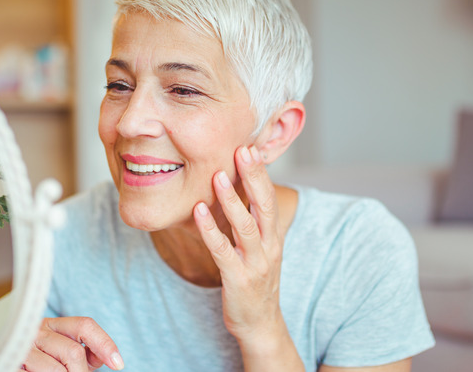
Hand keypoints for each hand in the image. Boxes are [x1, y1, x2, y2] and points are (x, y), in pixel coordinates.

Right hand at [21, 317, 123, 371]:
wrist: (0, 363)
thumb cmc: (39, 361)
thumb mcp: (64, 352)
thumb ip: (86, 352)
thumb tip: (105, 358)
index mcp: (53, 324)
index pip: (85, 325)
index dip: (105, 343)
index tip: (118, 364)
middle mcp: (37, 331)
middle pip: (73, 352)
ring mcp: (22, 348)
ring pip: (57, 369)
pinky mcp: (11, 363)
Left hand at [193, 145, 286, 346]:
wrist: (260, 325)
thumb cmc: (255, 281)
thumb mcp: (259, 248)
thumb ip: (251, 221)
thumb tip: (237, 190)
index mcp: (274, 236)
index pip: (270, 197)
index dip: (261, 172)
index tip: (250, 146)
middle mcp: (269, 246)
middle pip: (264, 205)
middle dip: (254, 177)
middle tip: (242, 150)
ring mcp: (255, 263)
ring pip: (246, 225)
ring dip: (232, 200)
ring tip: (218, 175)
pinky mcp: (238, 279)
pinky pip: (223, 250)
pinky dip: (210, 229)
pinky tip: (198, 211)